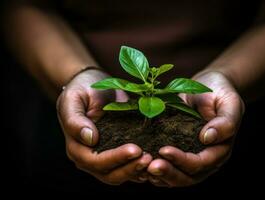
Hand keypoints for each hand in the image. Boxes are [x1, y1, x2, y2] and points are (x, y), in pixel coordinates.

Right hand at [56, 69, 151, 184]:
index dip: (115, 158)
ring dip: (138, 170)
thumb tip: (89, 139)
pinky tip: (157, 161)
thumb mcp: (73, 99)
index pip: (95, 161)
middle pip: (110, 175)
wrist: (93, 85)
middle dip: (130, 168)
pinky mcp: (119, 153)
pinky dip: (143, 168)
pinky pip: (131, 166)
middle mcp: (90, 158)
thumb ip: (75, 120)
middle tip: (149, 157)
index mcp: (77, 148)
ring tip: (155, 159)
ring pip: (122, 174)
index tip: (135, 149)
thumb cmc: (81, 90)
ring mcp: (105, 158)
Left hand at [147, 71, 244, 186]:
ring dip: (158, 174)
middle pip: (186, 177)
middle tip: (149, 166)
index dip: (182, 160)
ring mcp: (189, 157)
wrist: (208, 86)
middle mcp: (204, 159)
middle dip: (167, 173)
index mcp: (219, 150)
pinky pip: (165, 166)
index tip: (164, 150)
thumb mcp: (229, 103)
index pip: (200, 163)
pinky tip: (139, 163)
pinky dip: (152, 168)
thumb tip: (208, 138)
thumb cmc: (220, 93)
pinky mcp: (177, 151)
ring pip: (174, 176)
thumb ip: (225, 122)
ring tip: (142, 168)